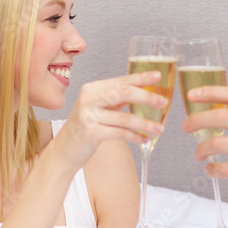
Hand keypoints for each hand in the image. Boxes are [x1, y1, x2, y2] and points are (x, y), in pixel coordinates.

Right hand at [52, 71, 166, 169]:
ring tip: (159, 129)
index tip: (158, 76)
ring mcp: (88, 116)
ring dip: (145, 123)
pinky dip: (135, 137)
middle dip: (147, 97)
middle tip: (163, 102)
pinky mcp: (91, 133)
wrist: (64, 151)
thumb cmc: (85, 128)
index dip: (141, 78)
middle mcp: (88, 99)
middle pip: (124, 92)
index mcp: (92, 89)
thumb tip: (145, 91)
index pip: (121, 80)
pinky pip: (120, 133)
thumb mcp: (98, 108)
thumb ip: (116, 99)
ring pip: (124, 117)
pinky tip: (144, 139)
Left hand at [180, 85, 227, 203]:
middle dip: (196, 120)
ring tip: (198, 153)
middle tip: (186, 127)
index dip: (211, 92)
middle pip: (221, 116)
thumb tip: (219, 113)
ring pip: (219, 142)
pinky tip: (211, 169)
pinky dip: (212, 169)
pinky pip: (225, 168)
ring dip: (201, 148)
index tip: (192, 95)